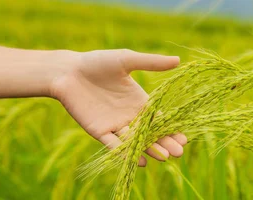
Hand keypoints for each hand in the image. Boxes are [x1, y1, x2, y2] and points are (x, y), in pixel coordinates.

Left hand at [50, 49, 186, 166]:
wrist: (67, 71)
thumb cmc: (97, 62)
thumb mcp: (126, 60)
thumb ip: (151, 62)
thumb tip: (178, 60)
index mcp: (139, 102)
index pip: (160, 119)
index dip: (171, 129)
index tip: (184, 138)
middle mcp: (130, 117)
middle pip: (150, 134)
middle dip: (165, 143)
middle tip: (178, 152)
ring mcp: (115, 125)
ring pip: (135, 141)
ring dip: (149, 150)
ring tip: (163, 157)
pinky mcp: (99, 131)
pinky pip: (113, 145)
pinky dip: (125, 153)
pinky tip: (138, 161)